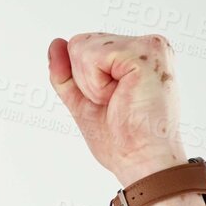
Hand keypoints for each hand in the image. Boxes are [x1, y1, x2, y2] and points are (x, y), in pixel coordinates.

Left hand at [47, 32, 188, 188]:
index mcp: (136, 54)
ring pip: (82, 47)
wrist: (141, 161)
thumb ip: (67, 73)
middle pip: (80, 43)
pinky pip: (93, 55)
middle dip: (85, 81)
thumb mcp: (82, 101)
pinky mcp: (146, 52)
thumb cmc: (121, 139)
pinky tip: (120, 96)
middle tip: (115, 103)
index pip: (83, 47)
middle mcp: (147, 44)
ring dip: (91, 84)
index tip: (112, 101)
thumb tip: (55, 44)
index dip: (83, 80)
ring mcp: (149, 46)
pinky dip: (96, 84)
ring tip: (119, 100)